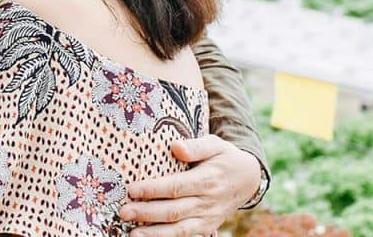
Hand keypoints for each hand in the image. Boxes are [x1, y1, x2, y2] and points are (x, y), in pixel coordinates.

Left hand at [118, 135, 260, 236]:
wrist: (248, 179)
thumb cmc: (225, 158)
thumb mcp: (215, 144)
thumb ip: (196, 146)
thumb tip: (176, 146)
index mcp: (207, 180)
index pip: (176, 187)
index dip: (154, 190)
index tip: (132, 189)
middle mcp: (207, 202)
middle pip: (174, 211)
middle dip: (147, 213)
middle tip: (124, 212)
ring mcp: (207, 218)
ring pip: (179, 229)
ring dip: (155, 233)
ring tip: (133, 233)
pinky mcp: (206, 227)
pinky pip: (186, 236)